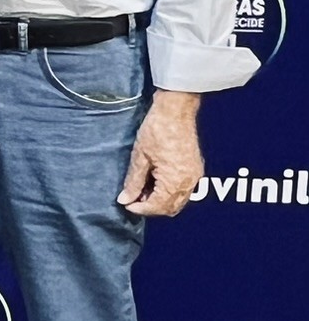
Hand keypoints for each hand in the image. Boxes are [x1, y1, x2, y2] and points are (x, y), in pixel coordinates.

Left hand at [118, 90, 201, 217]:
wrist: (175, 111)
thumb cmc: (158, 130)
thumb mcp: (140, 158)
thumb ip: (133, 182)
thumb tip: (125, 199)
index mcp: (175, 181)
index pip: (157, 207)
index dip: (140, 208)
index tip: (126, 203)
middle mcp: (189, 182)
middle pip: (170, 208)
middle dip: (150, 207)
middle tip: (133, 198)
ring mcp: (194, 176)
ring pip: (178, 200)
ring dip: (160, 201)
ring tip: (141, 189)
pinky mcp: (195, 169)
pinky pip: (183, 190)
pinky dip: (169, 192)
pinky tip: (154, 182)